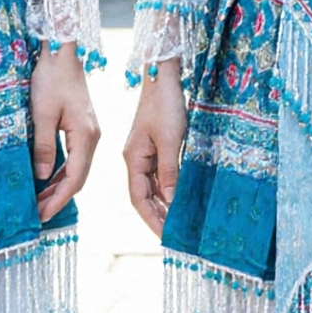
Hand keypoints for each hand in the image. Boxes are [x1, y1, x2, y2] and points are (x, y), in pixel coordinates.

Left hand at [29, 46, 97, 221]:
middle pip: (78, 178)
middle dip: (58, 198)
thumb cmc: (52, 80)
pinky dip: (61, 172)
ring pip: (77, 169)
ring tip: (40, 202)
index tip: (42, 215)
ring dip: (59, 187)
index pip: (75, 179)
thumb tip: (42, 177)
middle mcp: (92, 138)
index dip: (58, 200)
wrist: (63, 53)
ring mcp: (89, 133)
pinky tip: (48, 180)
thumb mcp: (42, 114)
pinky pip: (74, 158)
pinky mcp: (83, 128)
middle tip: (37, 215)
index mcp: (86, 136)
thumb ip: (44, 147)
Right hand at [124, 64, 187, 232]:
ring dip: (164, 205)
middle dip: (158, 216)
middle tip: (174, 235)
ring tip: (178, 222)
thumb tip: (169, 201)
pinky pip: (161, 174)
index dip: (151, 218)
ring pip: (153, 186)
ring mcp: (145, 153)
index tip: (164, 236)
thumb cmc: (164, 105)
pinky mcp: (156, 146)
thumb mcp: (169, 140)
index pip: (139, 198)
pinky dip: (169, 188)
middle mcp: (136, 159)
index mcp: (133, 159)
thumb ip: (169, 171)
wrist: (164, 77)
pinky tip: (179, 198)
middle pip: (144, 195)